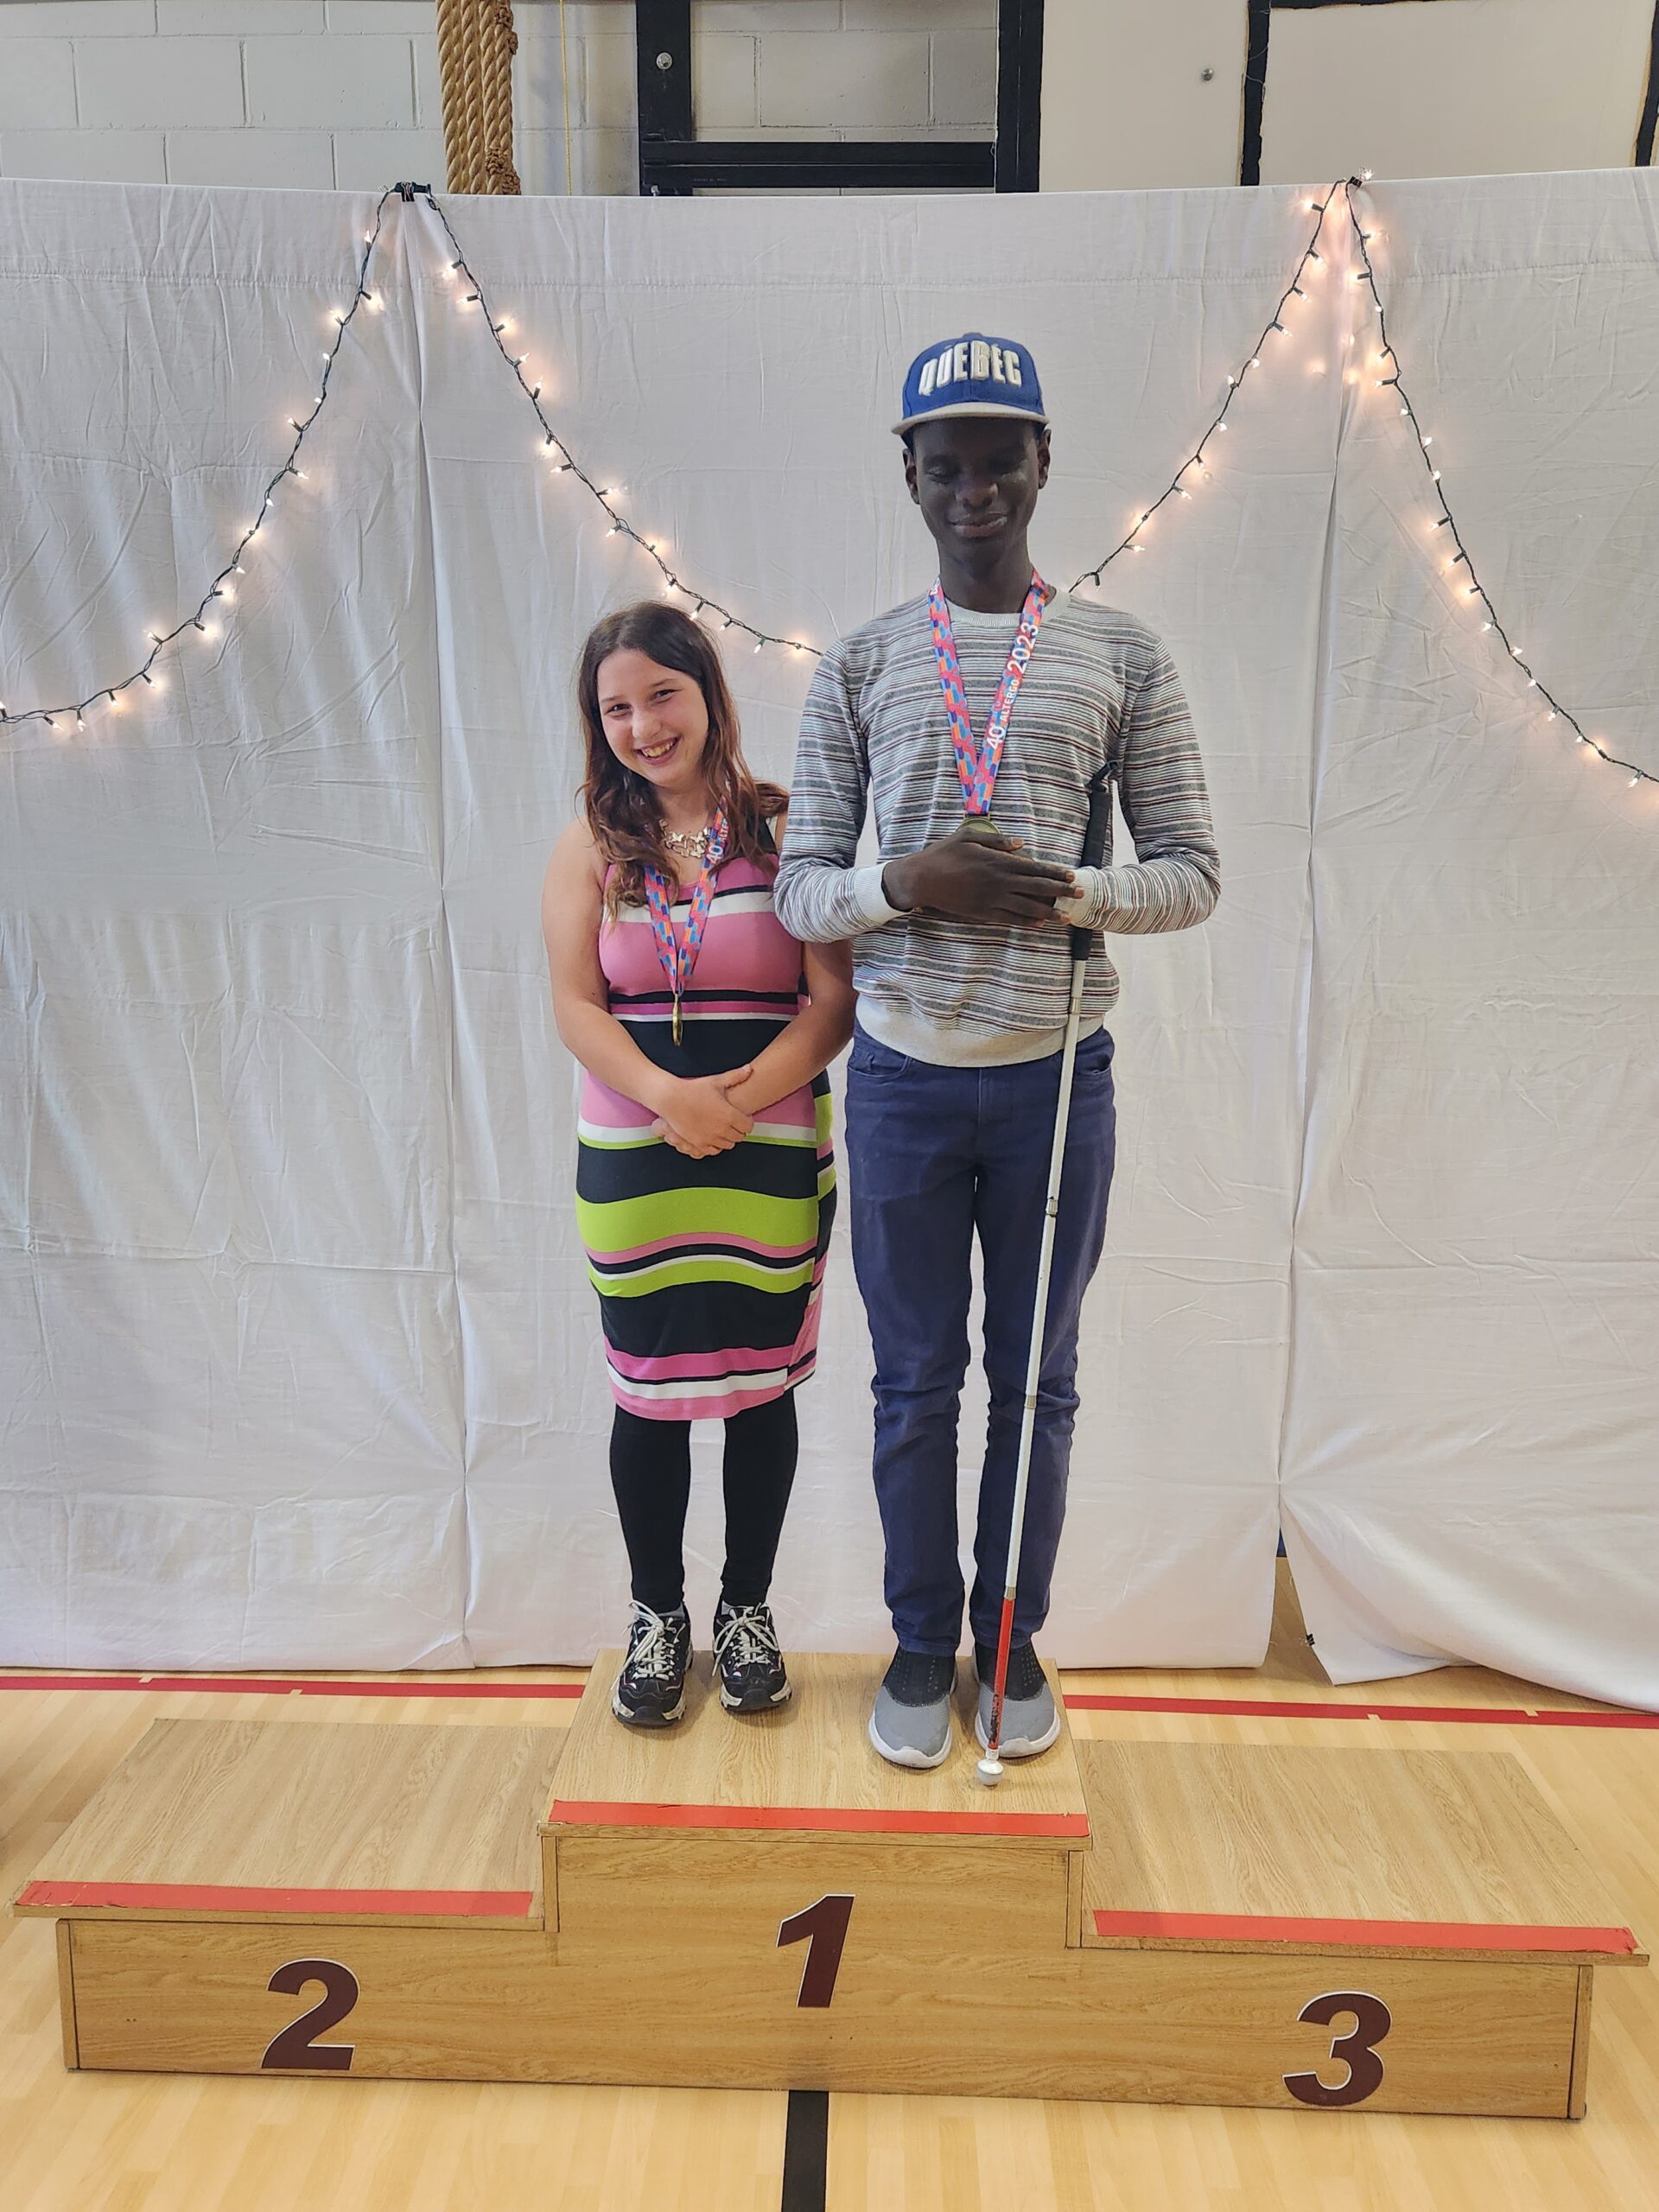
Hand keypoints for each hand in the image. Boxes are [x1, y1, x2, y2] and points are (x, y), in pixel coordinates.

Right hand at [652, 1068, 754, 1157]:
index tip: (742, 1117)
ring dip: (728, 1138)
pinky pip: (714, 1150)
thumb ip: (735, 1076)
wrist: (671, 1099)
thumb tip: (749, 1069)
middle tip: (733, 1122)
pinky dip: (716, 1145)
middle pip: (740, 1137)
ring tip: (722, 1128)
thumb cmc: (693, 1089)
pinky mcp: (699, 1144)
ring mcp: (710, 1138)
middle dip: (738, 1130)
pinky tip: (712, 1136)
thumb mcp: (716, 1081)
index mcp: (729, 1115)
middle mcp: (722, 1129)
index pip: (748, 1127)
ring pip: (728, 1145)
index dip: (747, 1121)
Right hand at [883, 824, 1073, 925]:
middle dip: (1060, 892)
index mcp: (996, 861)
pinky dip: (1026, 922)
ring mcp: (990, 900)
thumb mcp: (968, 837)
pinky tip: (1039, 923)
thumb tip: (1021, 844)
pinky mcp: (981, 913)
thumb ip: (997, 841)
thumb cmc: (943, 854)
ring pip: (1026, 907)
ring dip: (1049, 912)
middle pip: (1036, 888)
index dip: (1054, 873)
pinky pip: (1009, 919)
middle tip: (1080, 895)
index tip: (1070, 876)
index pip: (1033, 868)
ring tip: (1066, 917)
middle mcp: (998, 882)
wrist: (921, 879)